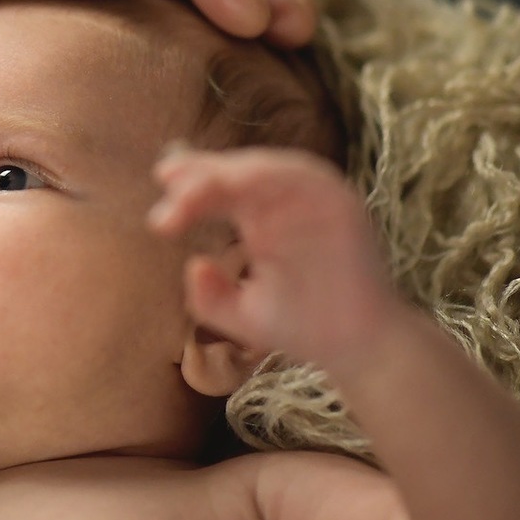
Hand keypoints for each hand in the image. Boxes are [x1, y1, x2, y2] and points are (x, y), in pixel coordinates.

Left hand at [149, 147, 395, 368]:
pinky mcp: (340, 204)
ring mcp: (313, 200)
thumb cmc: (304, 328)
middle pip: (236, 174)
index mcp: (260, 219)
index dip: (189, 189)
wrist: (359, 351)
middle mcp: (284, 203)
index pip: (220, 192)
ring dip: (228, 172)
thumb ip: (210, 298)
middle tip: (168, 186)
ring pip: (266, 169)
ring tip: (191, 189)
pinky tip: (239, 183)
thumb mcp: (243, 317)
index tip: (160, 204)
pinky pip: (307, 178)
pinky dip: (273, 175)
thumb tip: (193, 265)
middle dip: (200, 176)